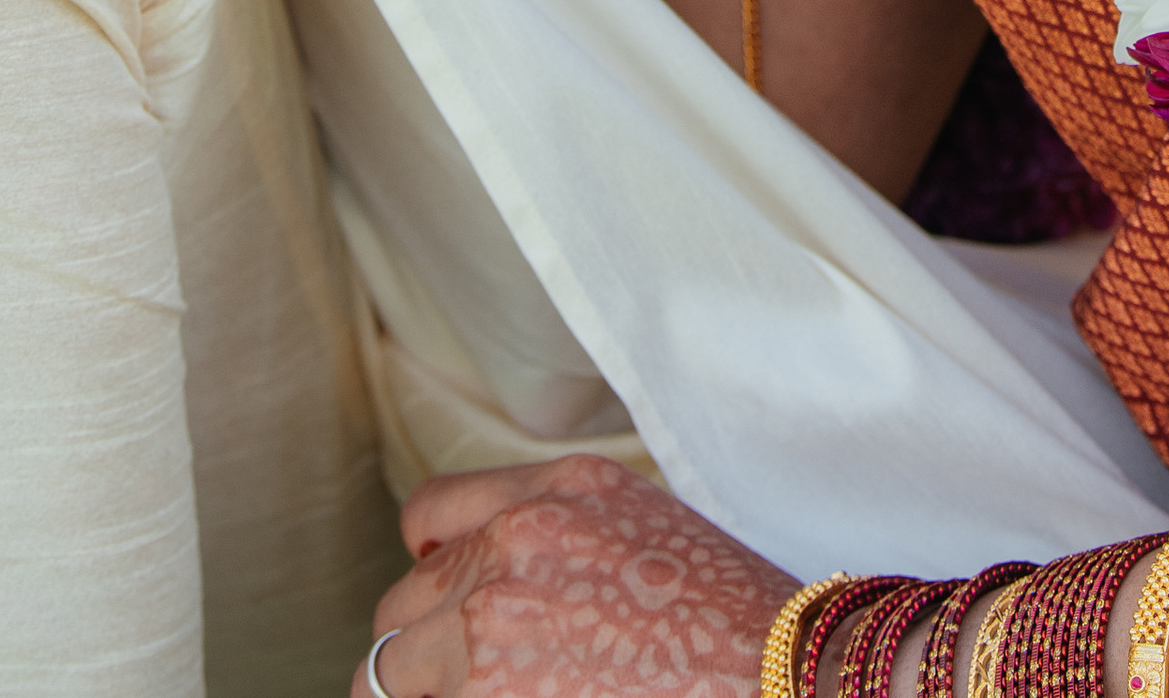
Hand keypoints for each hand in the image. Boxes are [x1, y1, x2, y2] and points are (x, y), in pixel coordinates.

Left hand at [368, 455, 793, 694]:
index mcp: (563, 490)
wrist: (783, 675)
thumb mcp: (651, 539)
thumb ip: (568, 544)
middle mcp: (516, 538)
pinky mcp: (484, 687)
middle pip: (402, 601)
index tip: (441, 610)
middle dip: (421, 656)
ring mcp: (492, 618)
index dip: (429, 567)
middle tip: (465, 691)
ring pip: (385, 672)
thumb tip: (502, 595)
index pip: (433, 514)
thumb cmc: (737, 629)